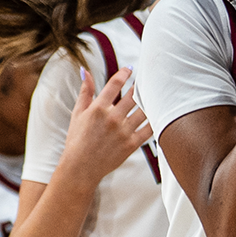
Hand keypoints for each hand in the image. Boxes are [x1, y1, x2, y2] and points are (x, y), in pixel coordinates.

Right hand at [59, 68, 152, 187]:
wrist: (81, 167)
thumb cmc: (77, 140)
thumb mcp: (78, 113)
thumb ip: (85, 92)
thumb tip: (86, 71)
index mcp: (98, 109)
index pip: (115, 84)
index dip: (124, 74)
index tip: (130, 69)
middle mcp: (112, 118)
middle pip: (133, 95)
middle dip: (141, 85)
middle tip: (146, 79)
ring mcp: (123, 132)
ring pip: (144, 110)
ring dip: (150, 100)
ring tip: (154, 93)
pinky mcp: (132, 144)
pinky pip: (149, 129)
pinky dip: (155, 120)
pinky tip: (157, 112)